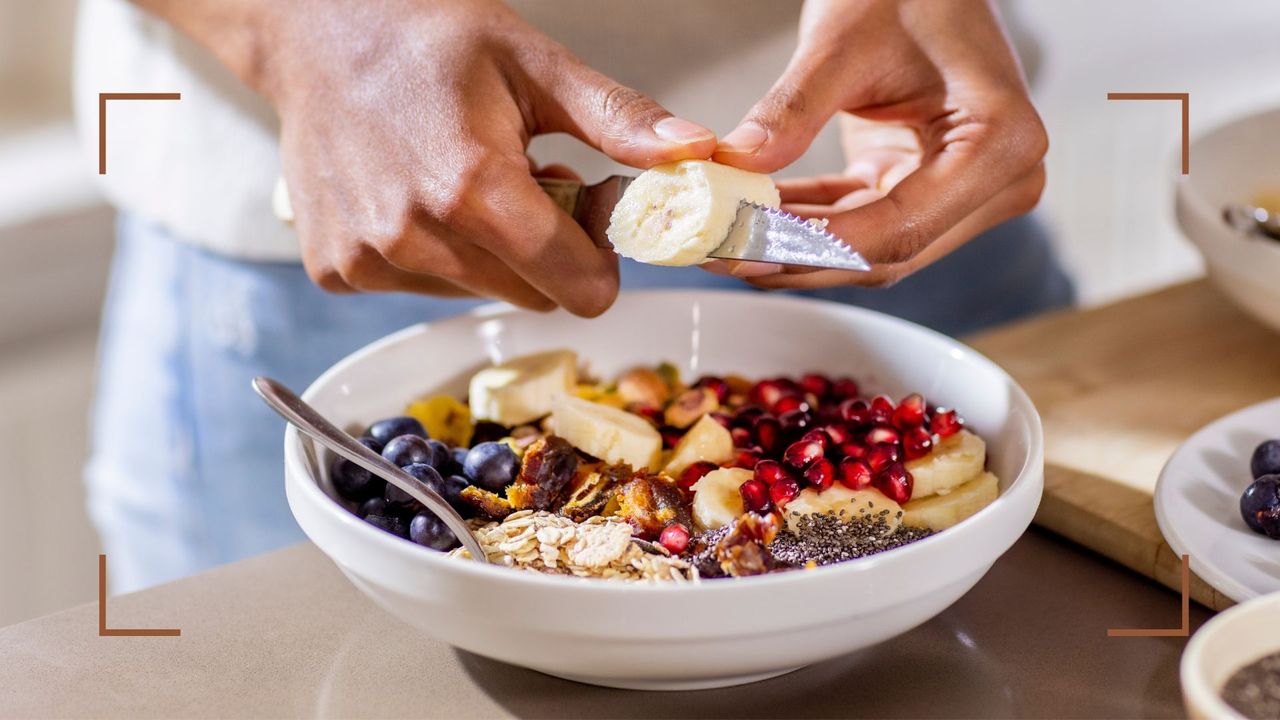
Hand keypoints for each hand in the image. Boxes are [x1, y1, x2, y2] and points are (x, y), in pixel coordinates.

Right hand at [140, 0, 715, 314]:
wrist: (316, 33)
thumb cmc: (427, 39)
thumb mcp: (534, 64)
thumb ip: (619, 120)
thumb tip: (696, 153)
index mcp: (473, 189)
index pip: (577, 287)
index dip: (599, 260)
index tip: (588, 215)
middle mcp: (414, 236)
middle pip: (532, 296)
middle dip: (547, 253)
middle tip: (529, 184)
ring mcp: (370, 259)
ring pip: (477, 294)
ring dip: (489, 254)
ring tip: (467, 182)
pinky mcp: (338, 270)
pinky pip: (420, 288)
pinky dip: (434, 255)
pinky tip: (418, 196)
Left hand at [709, 0, 1046, 288]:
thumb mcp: (844, 43)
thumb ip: (791, 109)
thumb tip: (737, 165)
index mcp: (1001, 144)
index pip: (900, 226)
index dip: (816, 246)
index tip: (748, 246)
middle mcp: (998, 182)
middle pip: (887, 252)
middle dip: (797, 256)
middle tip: (720, 252)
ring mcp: (968, 193)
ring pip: (869, 250)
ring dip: (794, 247)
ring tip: (723, 239)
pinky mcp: (928, 190)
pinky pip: (860, 223)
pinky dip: (806, 224)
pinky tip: (751, 218)